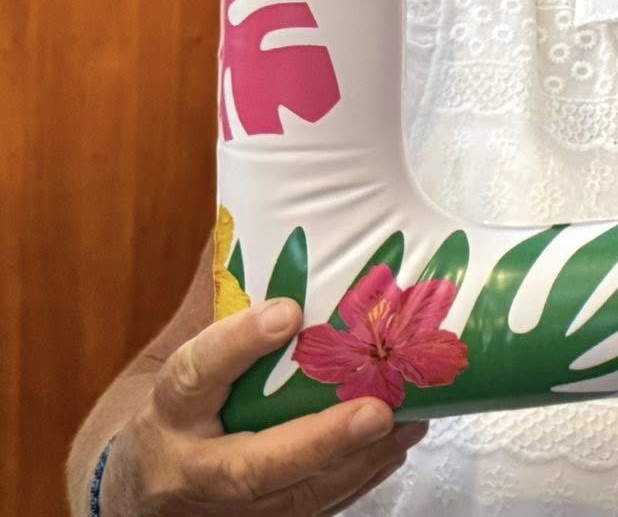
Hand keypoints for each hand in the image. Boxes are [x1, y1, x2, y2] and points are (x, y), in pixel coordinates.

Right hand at [100, 298, 424, 514]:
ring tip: (410, 414)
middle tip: (375, 408)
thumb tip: (256, 206)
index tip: (286, 311)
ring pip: (295, 497)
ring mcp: (227, 511)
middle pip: (248, 468)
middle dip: (316, 441)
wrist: (132, 491)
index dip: (236, 344)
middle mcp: (190, 470)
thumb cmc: (171, 410)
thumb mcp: (176, 351)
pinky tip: (401, 439)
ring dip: (359, 459)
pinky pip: (317, 507)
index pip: (192, 377)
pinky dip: (363, 475)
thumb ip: (218, 295)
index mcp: (167, 414)